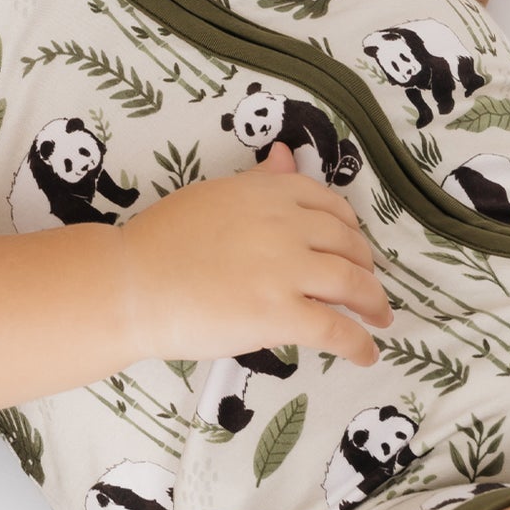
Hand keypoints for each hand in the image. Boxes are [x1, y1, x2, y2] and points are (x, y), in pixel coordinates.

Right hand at [120, 143, 389, 367]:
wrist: (130, 284)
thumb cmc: (159, 241)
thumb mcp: (211, 196)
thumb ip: (256, 181)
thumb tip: (285, 156)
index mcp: (266, 192)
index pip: (329, 206)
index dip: (349, 230)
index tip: (351, 247)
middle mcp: (285, 224)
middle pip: (349, 245)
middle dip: (366, 269)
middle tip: (367, 287)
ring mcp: (286, 269)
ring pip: (354, 284)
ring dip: (374, 304)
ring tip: (379, 319)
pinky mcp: (280, 314)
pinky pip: (338, 330)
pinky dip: (359, 343)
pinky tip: (365, 354)